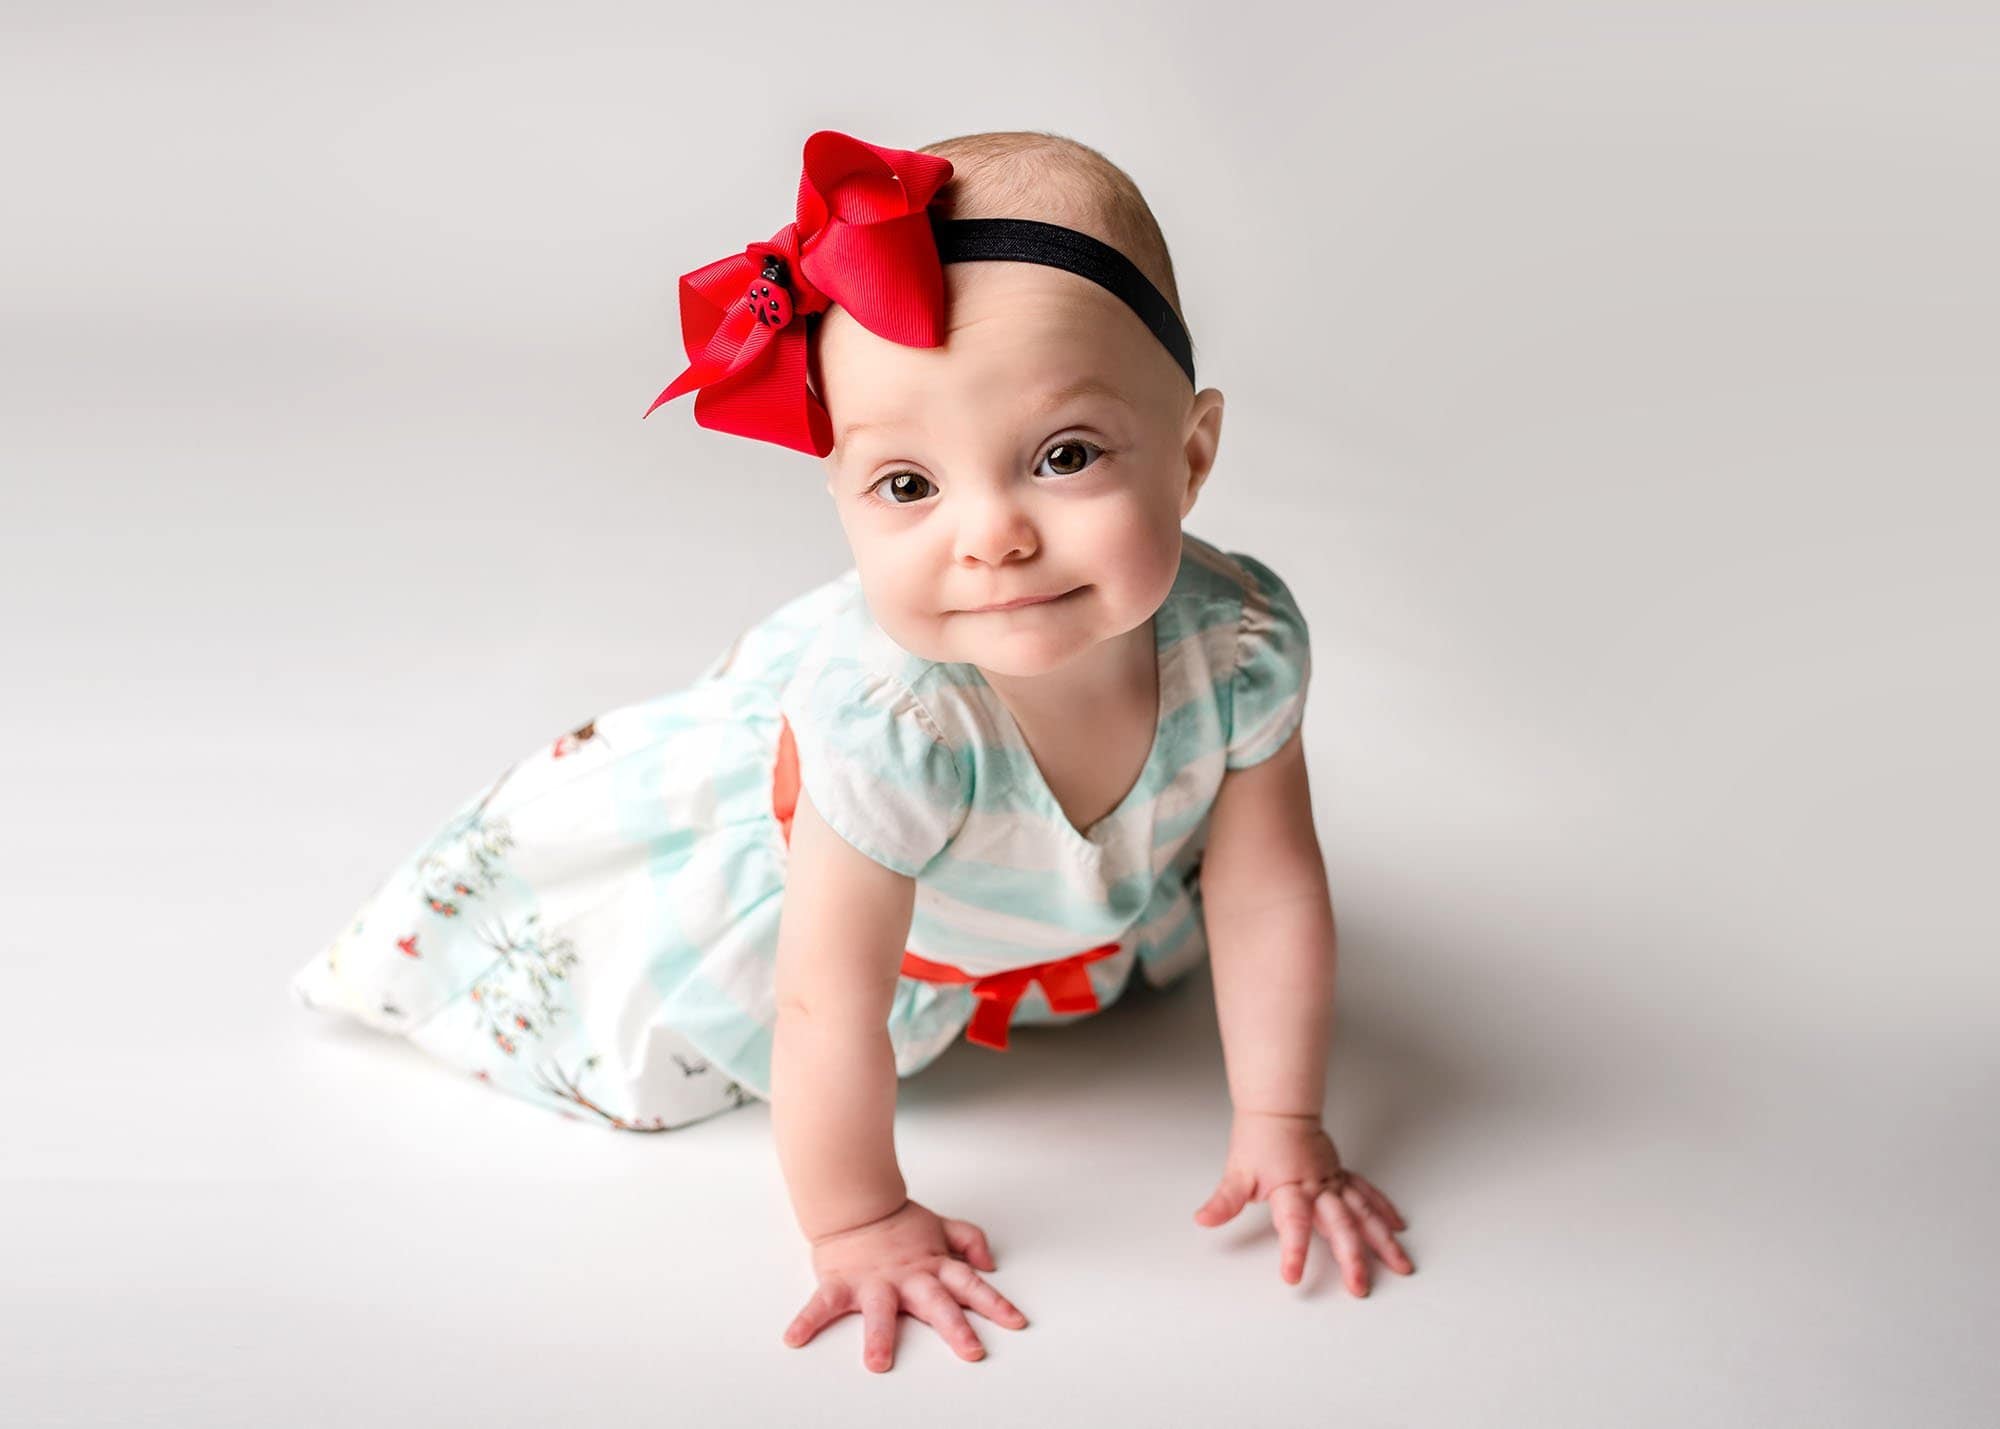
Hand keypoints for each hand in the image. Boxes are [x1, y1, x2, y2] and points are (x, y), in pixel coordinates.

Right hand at [783, 1198, 1029, 1372]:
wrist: (854, 1202)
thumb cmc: (897, 1223)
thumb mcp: (940, 1226)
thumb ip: (968, 1239)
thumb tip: (990, 1263)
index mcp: (932, 1266)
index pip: (970, 1284)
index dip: (995, 1302)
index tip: (1016, 1322)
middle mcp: (907, 1277)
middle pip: (936, 1302)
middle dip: (955, 1327)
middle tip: (971, 1350)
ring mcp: (873, 1282)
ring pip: (879, 1310)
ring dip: (879, 1336)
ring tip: (878, 1363)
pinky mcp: (840, 1283)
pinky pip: (823, 1304)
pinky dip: (808, 1320)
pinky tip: (795, 1338)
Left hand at [1193, 1111, 1414, 1293]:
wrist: (1279, 1111)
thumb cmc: (1258, 1142)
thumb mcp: (1237, 1173)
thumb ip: (1224, 1201)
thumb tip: (1204, 1219)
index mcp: (1290, 1190)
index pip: (1293, 1224)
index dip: (1294, 1250)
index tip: (1293, 1276)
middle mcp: (1317, 1188)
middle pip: (1339, 1225)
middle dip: (1352, 1257)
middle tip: (1359, 1286)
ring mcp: (1333, 1183)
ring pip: (1363, 1213)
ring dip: (1382, 1240)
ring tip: (1401, 1265)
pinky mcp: (1341, 1177)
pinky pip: (1367, 1195)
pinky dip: (1383, 1211)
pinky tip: (1397, 1228)